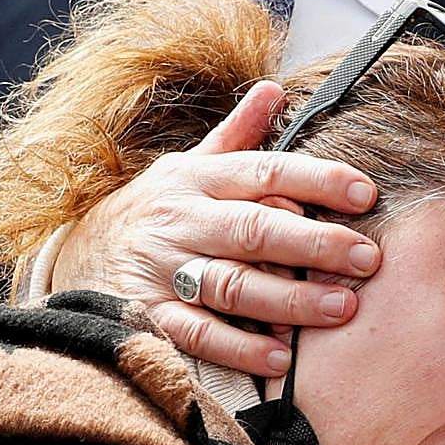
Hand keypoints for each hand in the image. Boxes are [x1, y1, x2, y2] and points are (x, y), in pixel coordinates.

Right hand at [51, 81, 379, 374]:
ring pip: (230, 283)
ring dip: (288, 299)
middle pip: (255, 230)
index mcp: (200, 178)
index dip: (318, 180)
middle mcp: (184, 220)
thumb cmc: (157, 208)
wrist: (76, 254)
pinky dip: (237, 346)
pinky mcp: (149, 315)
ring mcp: (164, 269)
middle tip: (368, 259)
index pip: (266, 172)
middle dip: (316, 244)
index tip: (366, 193)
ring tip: (340, 307)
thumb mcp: (192, 164)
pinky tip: (280, 355)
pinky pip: (195, 333)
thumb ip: (238, 135)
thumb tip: (273, 89)